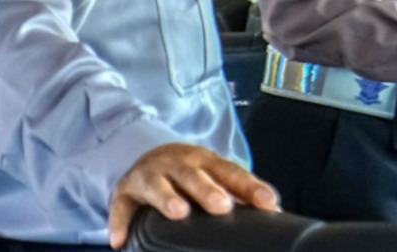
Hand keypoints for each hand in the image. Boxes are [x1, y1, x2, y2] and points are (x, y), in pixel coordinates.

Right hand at [108, 143, 279, 247]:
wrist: (150, 155)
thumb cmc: (192, 174)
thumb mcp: (215, 176)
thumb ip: (240, 193)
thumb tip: (276, 213)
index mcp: (207, 162)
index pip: (232, 173)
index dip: (251, 188)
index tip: (269, 203)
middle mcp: (179, 164)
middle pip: (195, 176)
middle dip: (208, 189)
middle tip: (223, 205)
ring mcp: (150, 175)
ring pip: (158, 185)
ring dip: (168, 198)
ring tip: (179, 213)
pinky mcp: (125, 191)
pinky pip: (120, 207)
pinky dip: (120, 222)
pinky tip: (121, 241)